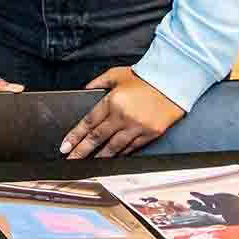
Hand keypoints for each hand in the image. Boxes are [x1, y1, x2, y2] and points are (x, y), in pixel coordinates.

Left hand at [62, 67, 183, 158]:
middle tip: (71, 160)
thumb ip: (97, 83)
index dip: (75, 136)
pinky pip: (132, 147)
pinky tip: (113, 158)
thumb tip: (85, 90)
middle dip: (82, 151)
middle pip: (97, 138)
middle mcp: (122, 116)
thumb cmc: (144, 77)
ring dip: (100, 157)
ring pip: (114, 147)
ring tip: (89, 164)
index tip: (65, 146)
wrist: (173, 81)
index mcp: (111, 102)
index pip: (88, 123)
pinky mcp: (151, 133)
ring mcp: (137, 127)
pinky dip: (121, 154)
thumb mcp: (115, 74)